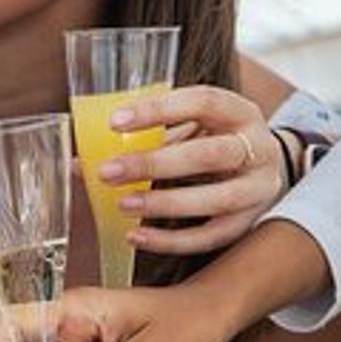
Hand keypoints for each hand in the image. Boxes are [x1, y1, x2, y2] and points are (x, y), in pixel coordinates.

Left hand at [90, 85, 282, 256]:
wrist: (261, 171)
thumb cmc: (213, 142)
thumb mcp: (190, 128)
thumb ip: (145, 137)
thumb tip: (80, 162)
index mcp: (240, 112)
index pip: (203, 101)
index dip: (159, 109)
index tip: (114, 121)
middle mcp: (259, 149)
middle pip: (209, 154)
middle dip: (155, 164)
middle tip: (109, 172)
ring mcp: (258, 189)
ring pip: (215, 199)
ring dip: (164, 204)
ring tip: (122, 204)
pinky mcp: (249, 223)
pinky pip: (210, 237)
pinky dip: (170, 240)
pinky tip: (136, 236)